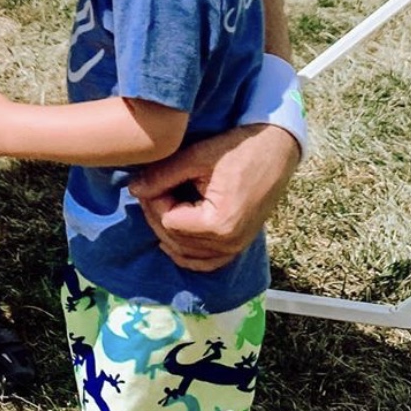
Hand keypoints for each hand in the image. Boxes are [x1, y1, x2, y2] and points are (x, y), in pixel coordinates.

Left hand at [129, 124, 298, 270]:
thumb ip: (162, 176)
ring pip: (187, 253)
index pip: (168, 222)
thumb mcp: (196, 157)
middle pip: (175, 239)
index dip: (155, 200)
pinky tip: (172, 236)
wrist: (276, 150)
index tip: (153, 180)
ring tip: (164, 201)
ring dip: (169, 231)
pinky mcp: (239, 245)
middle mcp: (228, 244)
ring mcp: (235, 248)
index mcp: (219, 224)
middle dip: (158, 214)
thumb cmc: (238, 149)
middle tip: (152, 188)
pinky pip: (206, 261)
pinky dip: (187, 252)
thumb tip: (133, 190)